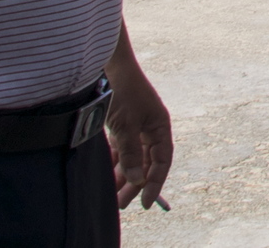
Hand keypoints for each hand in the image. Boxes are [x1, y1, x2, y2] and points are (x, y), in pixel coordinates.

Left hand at [102, 30, 172, 211]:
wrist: (109, 64)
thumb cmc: (122, 90)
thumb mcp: (125, 125)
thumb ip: (130, 153)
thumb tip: (136, 180)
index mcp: (160, 126)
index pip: (162, 161)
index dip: (155, 183)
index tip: (146, 202)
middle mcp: (150, 127)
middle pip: (146, 162)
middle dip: (135, 184)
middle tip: (122, 204)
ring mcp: (136, 126)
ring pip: (132, 158)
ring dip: (123, 175)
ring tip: (111, 194)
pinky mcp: (121, 124)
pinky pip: (121, 149)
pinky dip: (115, 162)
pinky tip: (106, 174)